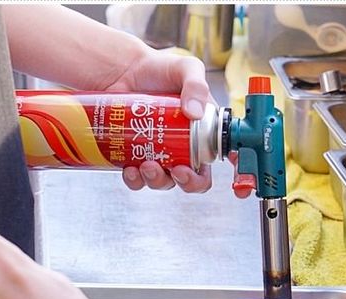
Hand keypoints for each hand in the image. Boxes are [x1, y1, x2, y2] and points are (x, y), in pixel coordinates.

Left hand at [102, 48, 213, 193]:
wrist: (123, 71)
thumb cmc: (159, 69)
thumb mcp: (185, 69)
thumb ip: (196, 85)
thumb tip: (195, 114)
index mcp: (203, 132)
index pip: (217, 161)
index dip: (222, 177)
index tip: (209, 179)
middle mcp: (183, 148)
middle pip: (191, 179)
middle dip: (185, 182)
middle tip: (175, 170)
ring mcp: (158, 155)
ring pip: (163, 181)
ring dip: (157, 180)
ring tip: (146, 165)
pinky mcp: (135, 158)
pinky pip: (137, 179)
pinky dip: (134, 180)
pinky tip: (129, 169)